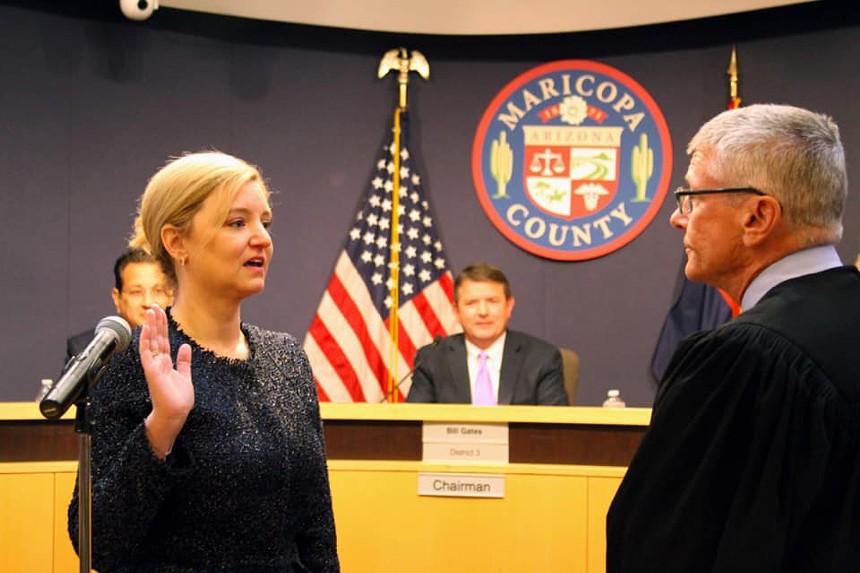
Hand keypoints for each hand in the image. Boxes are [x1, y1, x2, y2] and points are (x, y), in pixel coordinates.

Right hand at [140, 304, 193, 457]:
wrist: (175, 414)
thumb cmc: (178, 399)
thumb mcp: (184, 376)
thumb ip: (183, 361)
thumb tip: (185, 346)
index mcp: (166, 363)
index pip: (163, 341)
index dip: (162, 327)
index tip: (161, 313)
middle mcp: (158, 363)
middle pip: (156, 338)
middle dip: (156, 322)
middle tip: (154, 306)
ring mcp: (154, 366)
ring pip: (151, 342)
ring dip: (151, 326)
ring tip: (150, 311)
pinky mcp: (152, 371)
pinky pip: (147, 353)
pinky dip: (146, 341)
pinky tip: (146, 329)